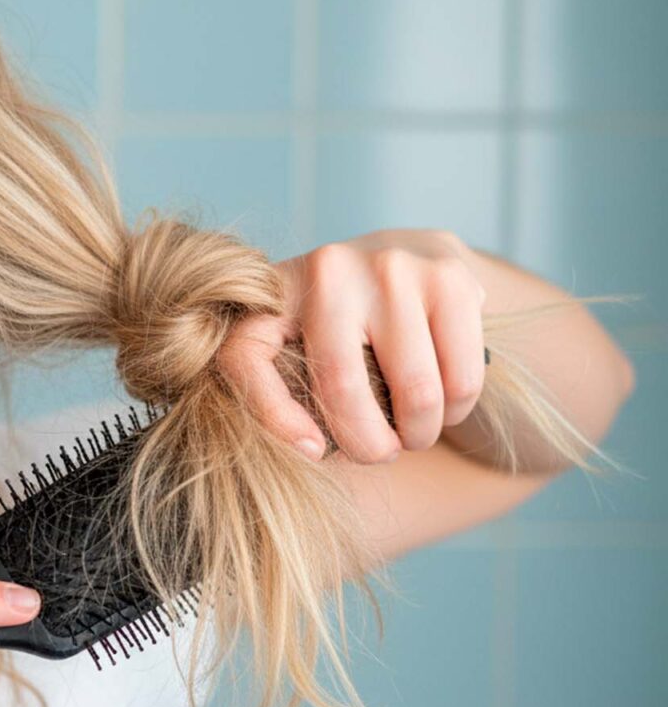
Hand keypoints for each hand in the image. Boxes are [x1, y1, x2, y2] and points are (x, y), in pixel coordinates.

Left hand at [217, 228, 487, 464]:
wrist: (406, 254)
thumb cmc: (340, 323)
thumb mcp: (293, 344)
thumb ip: (280, 389)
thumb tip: (311, 448)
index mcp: (273, 291)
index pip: (246, 356)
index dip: (272, 417)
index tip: (312, 451)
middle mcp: (328, 269)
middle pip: (342, 387)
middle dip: (368, 445)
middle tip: (378, 453)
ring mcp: (392, 268)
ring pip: (416, 392)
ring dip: (420, 433)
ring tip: (413, 430)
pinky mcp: (451, 279)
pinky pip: (461, 379)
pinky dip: (456, 410)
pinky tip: (444, 401)